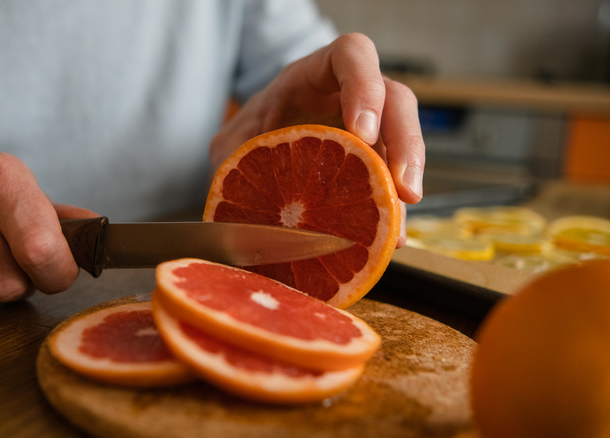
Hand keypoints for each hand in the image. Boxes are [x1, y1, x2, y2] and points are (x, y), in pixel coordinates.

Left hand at [210, 33, 424, 246]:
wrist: (255, 150)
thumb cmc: (250, 133)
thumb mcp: (231, 141)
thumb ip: (232, 159)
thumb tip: (236, 196)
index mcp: (313, 76)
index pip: (350, 55)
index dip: (364, 87)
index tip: (363, 132)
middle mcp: (350, 97)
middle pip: (396, 100)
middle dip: (404, 143)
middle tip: (402, 188)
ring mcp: (371, 129)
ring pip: (404, 144)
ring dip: (405, 185)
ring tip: (396, 229)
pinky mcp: (375, 163)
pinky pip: (393, 183)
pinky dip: (391, 214)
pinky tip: (388, 242)